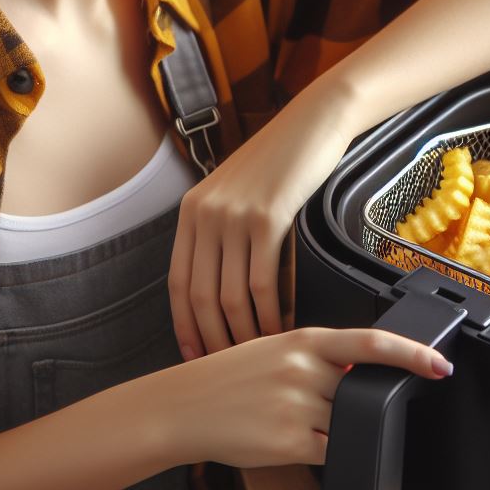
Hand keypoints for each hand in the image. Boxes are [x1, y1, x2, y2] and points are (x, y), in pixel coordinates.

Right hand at [153, 327, 452, 467]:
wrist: (183, 406)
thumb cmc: (228, 378)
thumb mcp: (275, 351)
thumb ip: (318, 358)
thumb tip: (359, 370)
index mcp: (304, 338)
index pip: (371, 342)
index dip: (411, 353)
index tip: (440, 363)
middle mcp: (305, 368)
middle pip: (358, 390)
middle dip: (351, 401)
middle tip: (320, 401)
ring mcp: (298, 405)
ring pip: (345, 422)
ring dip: (332, 426)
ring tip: (289, 417)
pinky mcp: (289, 441)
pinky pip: (329, 450)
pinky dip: (320, 448)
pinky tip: (289, 438)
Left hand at [169, 80, 358, 357]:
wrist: (311, 125)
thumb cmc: (279, 161)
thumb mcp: (236, 193)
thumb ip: (221, 231)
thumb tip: (221, 287)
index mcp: (191, 211)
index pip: (178, 282)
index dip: (184, 324)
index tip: (194, 354)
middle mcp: (205, 214)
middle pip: (201, 296)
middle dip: (213, 338)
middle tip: (228, 364)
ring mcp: (235, 216)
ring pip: (231, 296)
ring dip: (244, 334)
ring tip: (258, 354)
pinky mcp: (268, 218)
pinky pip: (263, 283)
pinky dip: (270, 315)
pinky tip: (280, 328)